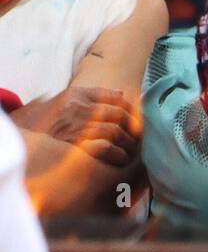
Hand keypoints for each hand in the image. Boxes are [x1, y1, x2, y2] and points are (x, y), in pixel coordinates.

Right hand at [11, 86, 140, 164]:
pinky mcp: (74, 149)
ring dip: (128, 142)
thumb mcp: (66, 100)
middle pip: (117, 115)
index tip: (141, 119)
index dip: (133, 109)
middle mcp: (76, 110)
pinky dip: (117, 154)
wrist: (23, 140)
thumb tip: (121, 93)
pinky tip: (122, 159)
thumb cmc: (49, 120)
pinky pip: (104, 148)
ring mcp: (75, 129)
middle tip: (141, 136)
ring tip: (133, 149)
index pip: (115, 99)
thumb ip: (94, 95)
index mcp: (76, 96)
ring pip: (114, 132)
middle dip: (134, 126)